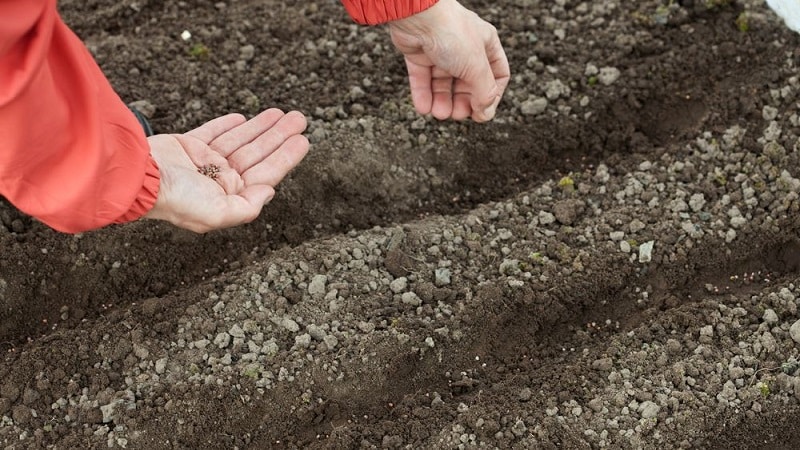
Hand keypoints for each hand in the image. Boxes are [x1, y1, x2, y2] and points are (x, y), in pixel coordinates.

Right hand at [144, 109, 308, 232]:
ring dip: (261, 127)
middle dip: (279, 136)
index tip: (304, 141)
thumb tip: (270, 192)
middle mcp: (218, 180)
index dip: (286, 157)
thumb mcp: (217, 214)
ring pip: (240, 140)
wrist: (136, 177)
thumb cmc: (176, 199)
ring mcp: (202, 162)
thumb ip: (247, 207)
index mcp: (228, 197)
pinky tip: (244, 118)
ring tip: (282, 112)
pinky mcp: (186, 146)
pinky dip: (228, 125)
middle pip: (257, 154)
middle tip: (300, 118)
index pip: (265, 174)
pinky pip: (213, 133)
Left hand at [388, 0, 509, 121]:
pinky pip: (423, 79)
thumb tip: (485, 114)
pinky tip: (424, 108)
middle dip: (463, 102)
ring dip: (442, 102)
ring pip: (444, 83)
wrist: (418, 15)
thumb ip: (484, 93)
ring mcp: (441, 50)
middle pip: (468, 83)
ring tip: (438, 113)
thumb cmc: (452, 34)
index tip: (482, 112)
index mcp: (486, 44)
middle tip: (457, 115)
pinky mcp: (419, 54)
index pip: (496, 75)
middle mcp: (464, 47)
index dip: (491, 96)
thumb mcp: (476, 67)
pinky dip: (423, 95)